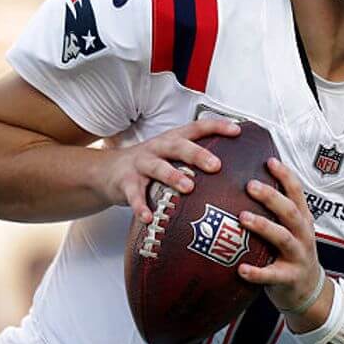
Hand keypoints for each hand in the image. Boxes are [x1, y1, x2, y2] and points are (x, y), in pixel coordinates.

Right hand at [97, 119, 240, 223]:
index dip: (216, 127)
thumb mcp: (171, 156)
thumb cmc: (150, 164)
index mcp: (172, 140)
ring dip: (173, 176)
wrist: (107, 171)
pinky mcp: (125, 182)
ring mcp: (141, 164)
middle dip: (197, 154)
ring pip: (157, 167)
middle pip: (178, 146)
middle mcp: (158, 148)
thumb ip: (195, 161)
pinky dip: (140, 206)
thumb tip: (235, 174)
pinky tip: (148, 217)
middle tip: (216, 166)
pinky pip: (134, 195)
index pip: (197, 128)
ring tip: (188, 188)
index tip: (237, 131)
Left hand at [237, 158, 325, 316]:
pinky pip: (272, 275)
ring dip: (264, 227)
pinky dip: (257, 272)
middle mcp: (303, 235)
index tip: (269, 161)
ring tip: (243, 218)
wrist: (309, 291)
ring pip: (283, 238)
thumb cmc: (291, 255)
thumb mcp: (291, 230)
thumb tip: (246, 185)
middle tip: (250, 186)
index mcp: (302, 220)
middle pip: (290, 212)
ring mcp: (298, 257)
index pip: (297, 193)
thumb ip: (276, 212)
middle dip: (272, 197)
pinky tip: (240, 269)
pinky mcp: (289, 278)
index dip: (286, 176)